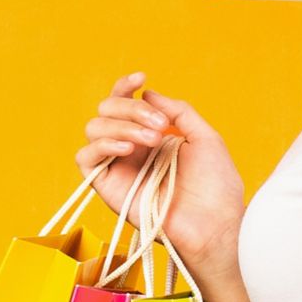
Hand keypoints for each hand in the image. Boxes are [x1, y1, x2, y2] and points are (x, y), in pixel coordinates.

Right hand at [71, 72, 244, 272]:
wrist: (215, 225)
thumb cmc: (216, 187)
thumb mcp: (205, 138)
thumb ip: (178, 111)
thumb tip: (149, 93)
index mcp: (152, 138)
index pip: (125, 104)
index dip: (126, 87)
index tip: (141, 77)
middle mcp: (131, 150)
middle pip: (107, 110)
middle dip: (131, 108)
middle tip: (160, 126)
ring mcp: (118, 167)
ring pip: (94, 129)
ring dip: (122, 125)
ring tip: (153, 140)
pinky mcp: (107, 187)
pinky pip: (86, 157)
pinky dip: (103, 144)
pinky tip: (128, 148)